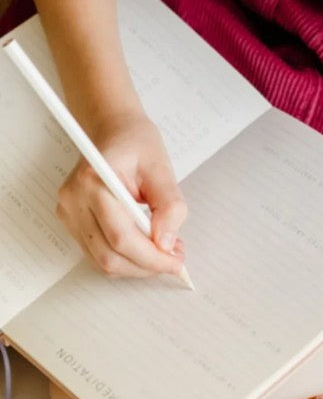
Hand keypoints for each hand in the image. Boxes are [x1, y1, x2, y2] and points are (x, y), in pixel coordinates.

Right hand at [56, 110, 187, 278]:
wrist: (114, 132)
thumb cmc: (136, 143)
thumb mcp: (162, 168)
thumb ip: (169, 206)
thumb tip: (166, 243)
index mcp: (93, 182)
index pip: (121, 236)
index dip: (152, 257)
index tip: (177, 261)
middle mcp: (74, 200)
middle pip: (109, 255)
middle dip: (147, 266)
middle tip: (175, 260)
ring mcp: (69, 213)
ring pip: (102, 261)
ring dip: (137, 266)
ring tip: (163, 252)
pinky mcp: (72, 222)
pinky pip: (98, 254)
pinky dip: (125, 259)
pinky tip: (146, 249)